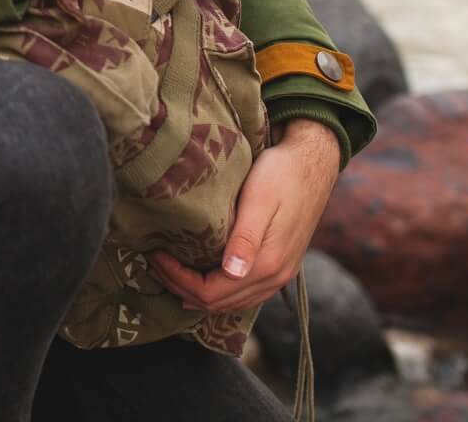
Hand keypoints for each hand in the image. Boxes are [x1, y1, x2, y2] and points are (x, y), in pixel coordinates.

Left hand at [149, 118, 340, 312]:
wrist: (313, 163)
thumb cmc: (281, 173)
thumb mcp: (260, 198)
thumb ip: (246, 239)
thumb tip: (232, 272)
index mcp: (267, 264)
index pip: (211, 293)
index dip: (179, 280)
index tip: (156, 256)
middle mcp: (275, 278)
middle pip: (218, 304)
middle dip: (181, 287)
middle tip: (154, 263)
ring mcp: (279, 275)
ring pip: (231, 303)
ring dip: (197, 293)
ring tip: (169, 271)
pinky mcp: (280, 266)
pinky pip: (244, 294)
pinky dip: (218, 292)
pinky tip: (201, 278)